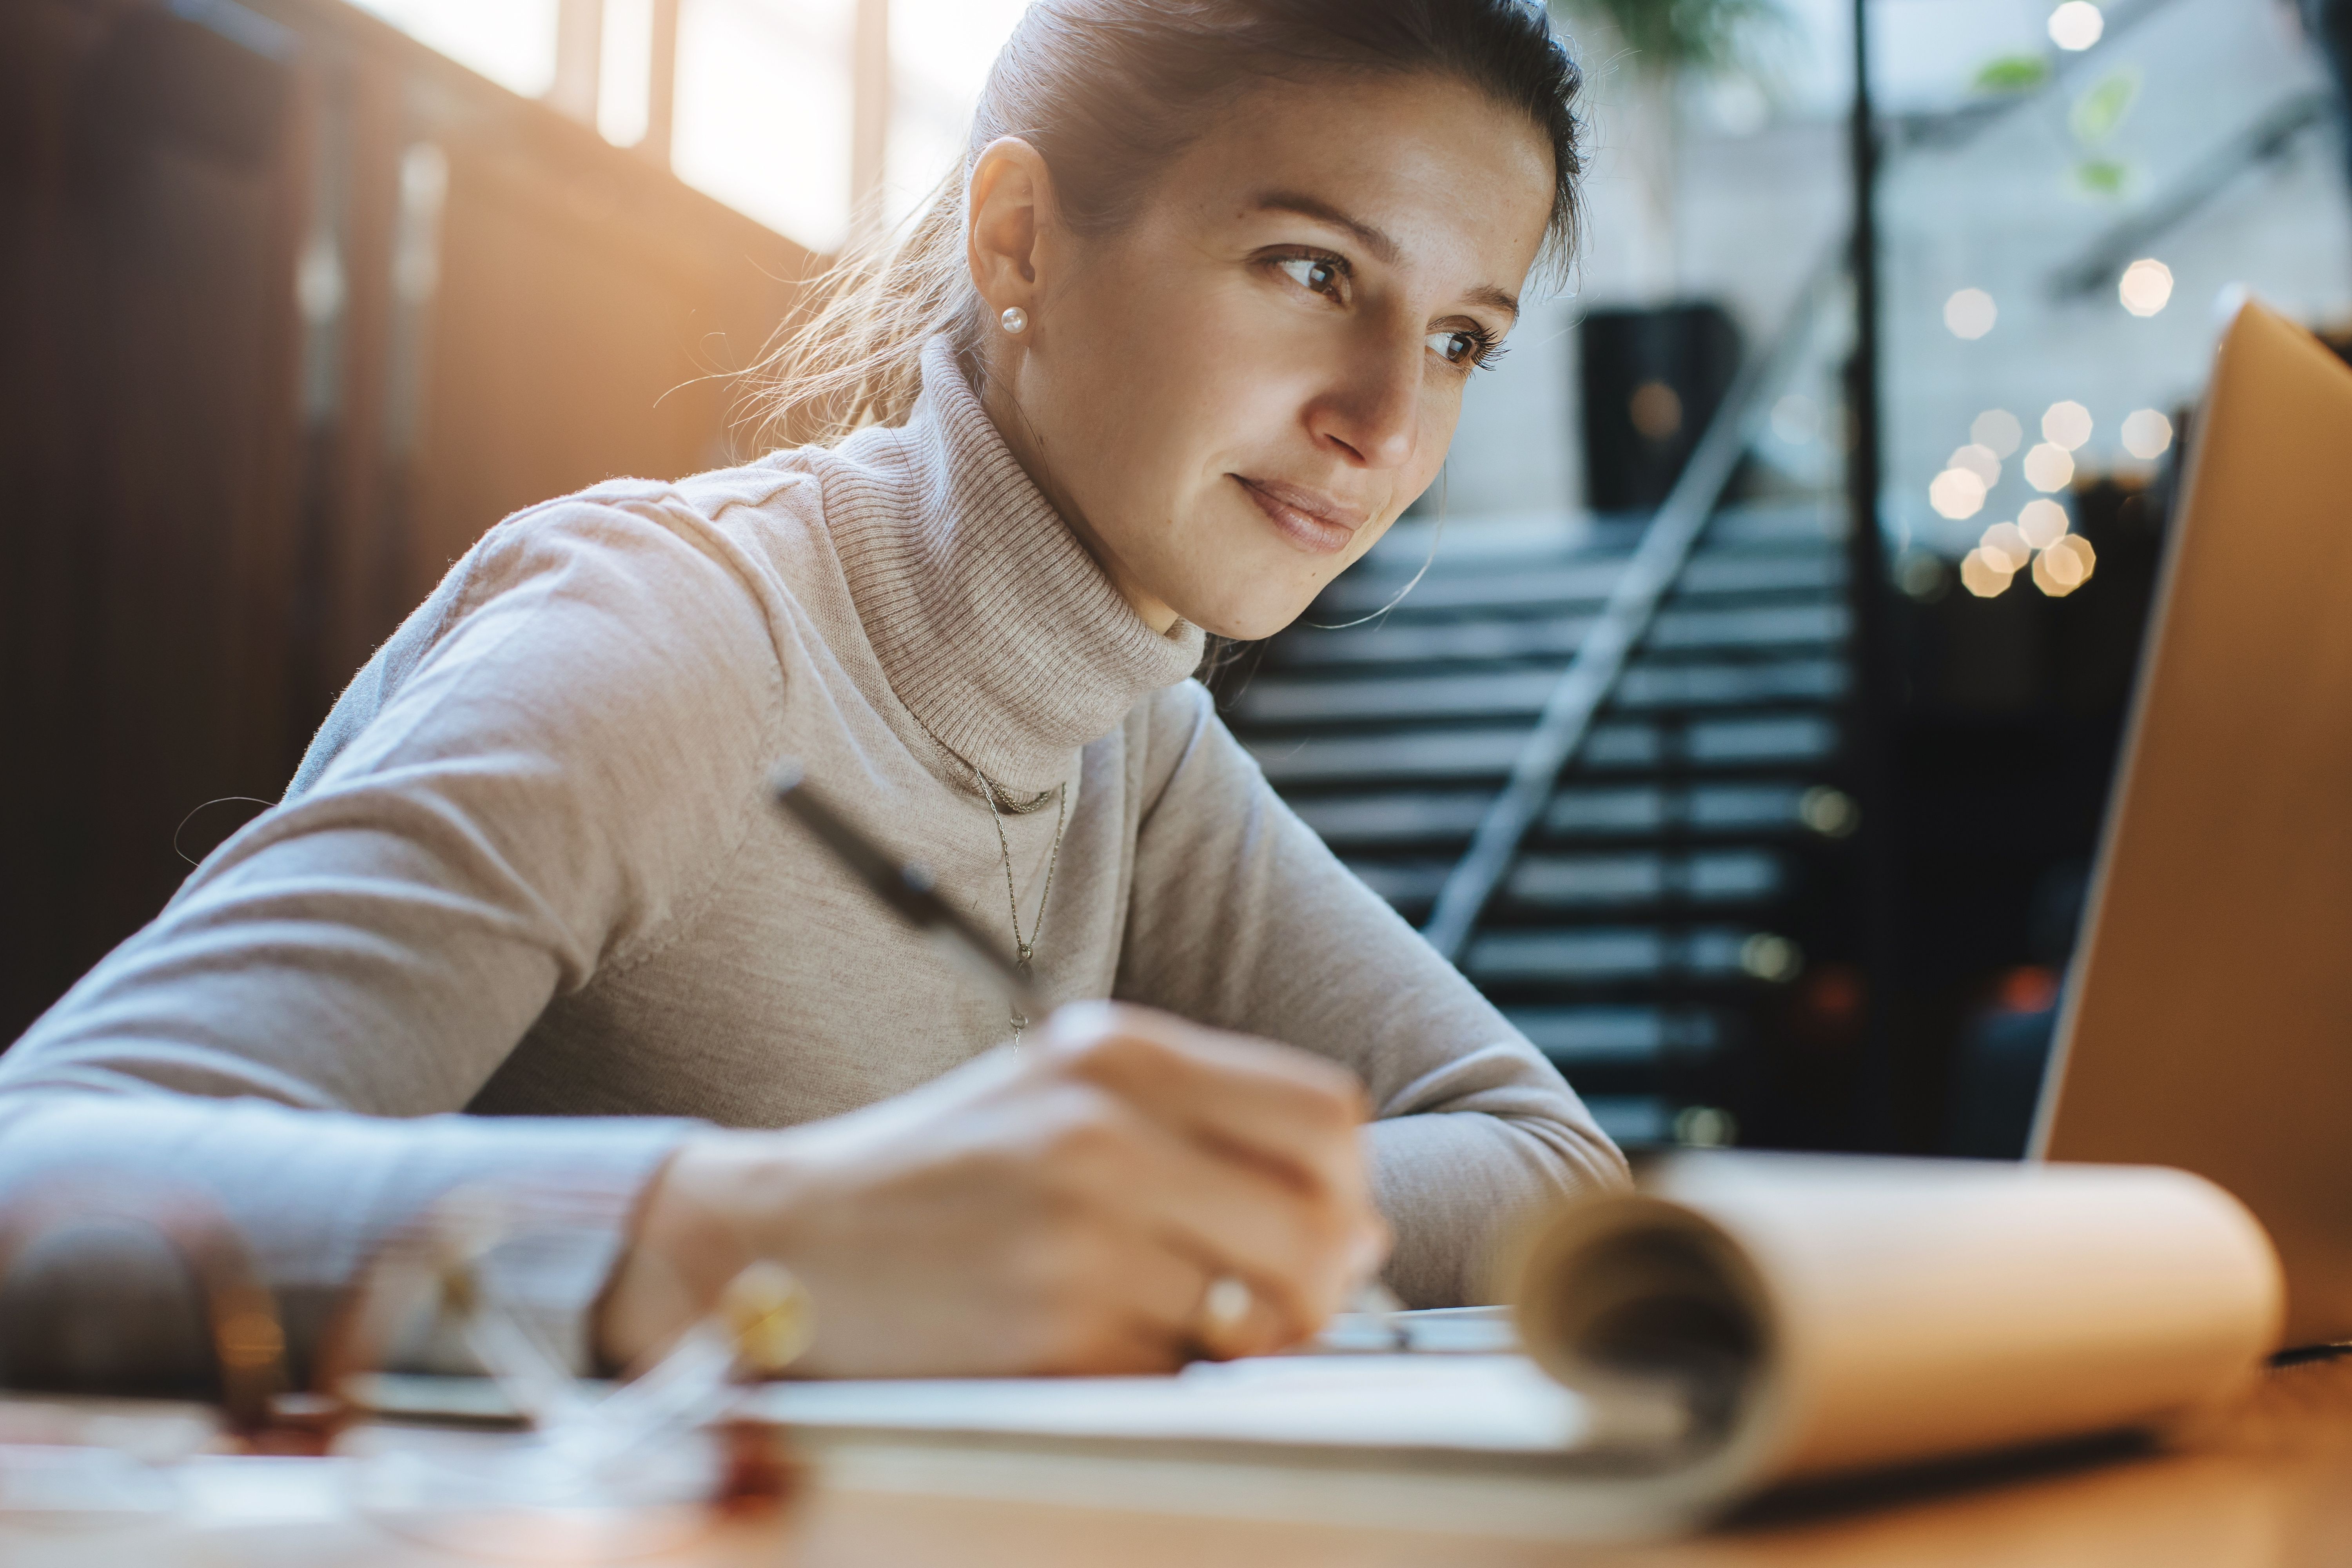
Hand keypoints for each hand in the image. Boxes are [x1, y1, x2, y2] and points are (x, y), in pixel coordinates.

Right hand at [597, 1001, 1388, 1375]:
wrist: (784, 1239)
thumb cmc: (943, 1171)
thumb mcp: (1066, 1093)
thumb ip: (1208, 1129)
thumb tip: (1359, 1226)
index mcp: (1115, 1053)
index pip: (1324, 1114)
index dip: (1345, 1180)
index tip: (1325, 1216)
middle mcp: (1103, 1130)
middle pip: (1321, 1218)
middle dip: (1326, 1275)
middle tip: (1281, 1294)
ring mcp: (1077, 1237)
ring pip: (1269, 1312)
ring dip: (1257, 1336)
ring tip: (1193, 1322)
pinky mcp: (1051, 1337)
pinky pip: (1184, 1377)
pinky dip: (1172, 1377)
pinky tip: (1115, 1348)